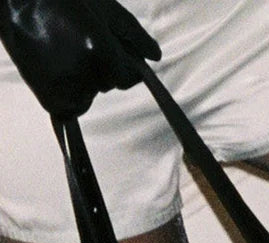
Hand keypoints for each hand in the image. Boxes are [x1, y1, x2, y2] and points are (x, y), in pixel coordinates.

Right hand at [0, 0, 160, 116]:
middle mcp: (85, 72)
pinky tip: (56, 69)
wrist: (16, 1)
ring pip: (89, 95)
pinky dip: (68, 94)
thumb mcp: (103, 6)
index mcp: (100, 48)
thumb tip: (155, 56)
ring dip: (82, 80)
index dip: (121, 66)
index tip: (106, 52)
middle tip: (74, 42)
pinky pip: (72, 108)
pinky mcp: (51, 100)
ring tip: (61, 51)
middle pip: (107, 84)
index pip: (127, 78)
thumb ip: (133, 33)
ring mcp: (67, 88)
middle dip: (98, 68)